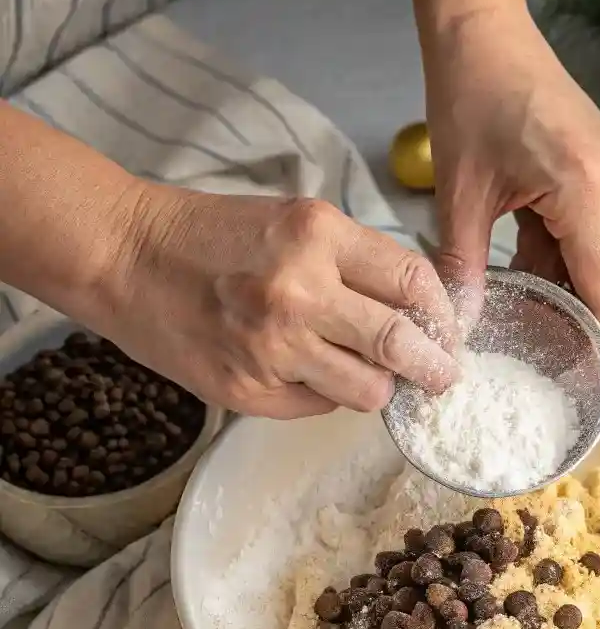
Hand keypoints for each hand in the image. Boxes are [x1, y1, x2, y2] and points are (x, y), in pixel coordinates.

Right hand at [104, 185, 458, 417]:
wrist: (123, 256)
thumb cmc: (212, 234)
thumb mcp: (294, 222)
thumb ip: (356, 263)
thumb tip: (417, 315)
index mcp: (316, 234)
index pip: (413, 282)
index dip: (443, 314)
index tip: (448, 331)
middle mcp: (298, 292)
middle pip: (400, 345)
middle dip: (434, 368)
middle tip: (442, 376)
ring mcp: (272, 348)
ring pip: (368, 391)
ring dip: (381, 387)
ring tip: (369, 373)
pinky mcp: (249, 391)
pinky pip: (320, 406)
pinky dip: (329, 394)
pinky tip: (309, 372)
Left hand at [421, 7, 599, 343]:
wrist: (484, 32)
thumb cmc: (471, 94)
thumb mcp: (460, 192)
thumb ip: (462, 267)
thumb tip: (460, 327)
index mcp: (586, 189)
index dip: (596, 339)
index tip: (577, 375)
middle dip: (575, 318)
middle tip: (538, 355)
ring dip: (566, 287)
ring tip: (525, 316)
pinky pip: (592, 233)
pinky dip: (563, 257)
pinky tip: (529, 274)